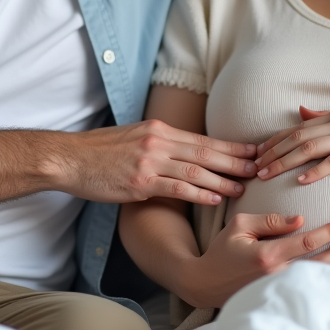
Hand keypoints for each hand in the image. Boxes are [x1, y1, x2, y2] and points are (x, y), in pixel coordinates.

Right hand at [59, 119, 256, 205]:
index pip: (203, 138)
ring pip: (196, 170)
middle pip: (206, 151)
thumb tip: (184, 151)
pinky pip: (176, 188)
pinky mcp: (139, 181)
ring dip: (223, 179)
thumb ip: (160, 142)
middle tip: (260, 167)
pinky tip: (215, 199)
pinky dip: (198, 193)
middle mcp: (158, 141)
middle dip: (236, 160)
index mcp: (159, 129)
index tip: (253, 151)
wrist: (69, 158)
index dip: (231, 146)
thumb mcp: (134, 136)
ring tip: (243, 187)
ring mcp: (149, 161)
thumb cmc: (99, 151)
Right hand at [176, 212, 329, 307]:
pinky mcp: (276, 294)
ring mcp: (277, 288)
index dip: (329, 232)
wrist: (205, 283)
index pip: (306, 241)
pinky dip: (322, 276)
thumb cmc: (222, 250)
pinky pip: (305, 284)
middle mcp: (275, 275)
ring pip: (314, 275)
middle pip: (317, 262)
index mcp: (267, 255)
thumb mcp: (240, 225)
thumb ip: (270, 221)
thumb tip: (299, 220)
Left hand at [254, 105, 329, 183]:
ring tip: (267, 174)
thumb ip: (327, 115)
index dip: (276, 140)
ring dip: (284, 162)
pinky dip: (315, 171)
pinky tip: (300, 181)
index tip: (258, 152)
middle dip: (272, 152)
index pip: (298, 127)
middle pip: (297, 137)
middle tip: (254, 166)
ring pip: (309, 148)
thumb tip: (300, 111)